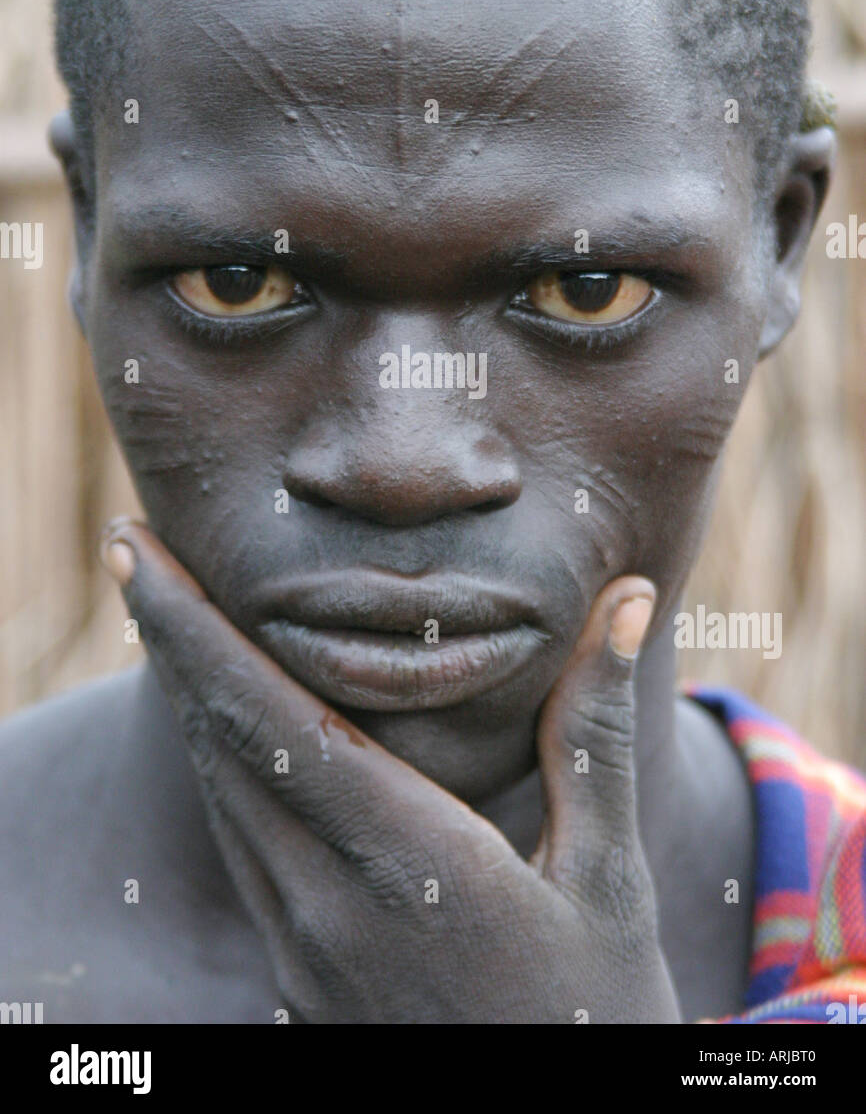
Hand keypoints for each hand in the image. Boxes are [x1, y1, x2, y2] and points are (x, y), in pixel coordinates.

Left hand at [101, 520, 679, 1024]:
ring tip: (172, 617)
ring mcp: (299, 946)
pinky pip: (235, 842)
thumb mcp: (608, 875)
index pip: (267, 719)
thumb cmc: (596, 1012)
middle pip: (216, 744)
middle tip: (137, 551)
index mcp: (405, 864)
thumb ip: (593, 733)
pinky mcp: (294, 970)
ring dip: (187, 697)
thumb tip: (628, 598)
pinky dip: (217, 762)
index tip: (136, 552)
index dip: (192, 629)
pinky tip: (229, 725)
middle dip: (169, 639)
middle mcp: (326, 904)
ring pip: (216, 793)